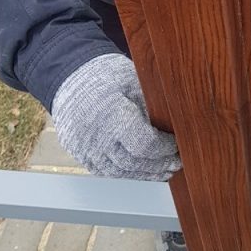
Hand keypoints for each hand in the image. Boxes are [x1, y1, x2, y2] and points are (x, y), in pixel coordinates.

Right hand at [51, 54, 180, 180]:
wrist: (72, 78)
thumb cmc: (107, 76)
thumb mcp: (134, 82)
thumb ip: (153, 106)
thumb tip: (178, 126)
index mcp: (112, 114)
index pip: (145, 144)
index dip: (165, 148)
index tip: (178, 144)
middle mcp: (96, 136)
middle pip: (135, 162)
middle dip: (160, 165)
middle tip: (177, 162)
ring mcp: (85, 149)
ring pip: (121, 172)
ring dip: (146, 174)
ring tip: (165, 170)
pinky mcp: (81, 155)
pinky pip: (107, 172)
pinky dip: (128, 173)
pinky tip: (143, 170)